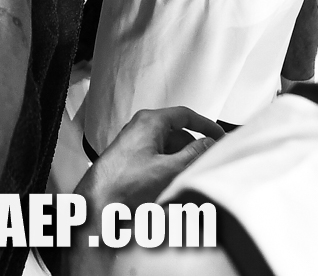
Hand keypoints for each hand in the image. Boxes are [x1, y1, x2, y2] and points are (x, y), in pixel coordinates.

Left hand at [78, 106, 223, 211]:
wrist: (98, 203)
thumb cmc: (125, 183)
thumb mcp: (169, 169)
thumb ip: (194, 154)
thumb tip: (210, 144)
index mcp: (150, 122)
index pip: (185, 115)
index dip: (205, 125)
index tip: (219, 135)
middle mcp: (141, 129)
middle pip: (177, 133)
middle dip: (193, 149)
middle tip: (206, 161)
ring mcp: (135, 144)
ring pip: (168, 148)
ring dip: (181, 161)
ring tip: (190, 177)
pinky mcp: (131, 159)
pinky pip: (157, 158)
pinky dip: (169, 168)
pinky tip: (174, 184)